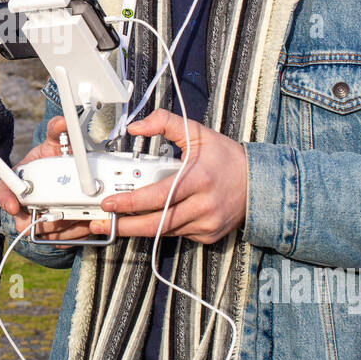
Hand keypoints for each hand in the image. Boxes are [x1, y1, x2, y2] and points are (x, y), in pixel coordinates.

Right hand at [0, 115, 95, 248]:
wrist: (70, 177)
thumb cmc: (56, 159)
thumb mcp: (56, 143)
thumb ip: (57, 132)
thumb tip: (61, 122)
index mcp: (18, 182)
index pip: (3, 191)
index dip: (6, 200)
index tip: (14, 207)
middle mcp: (24, 204)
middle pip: (25, 221)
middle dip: (46, 219)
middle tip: (64, 213)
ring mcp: (38, 220)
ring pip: (46, 233)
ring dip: (65, 227)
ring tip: (82, 214)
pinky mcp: (54, 235)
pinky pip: (61, 242)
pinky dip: (76, 233)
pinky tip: (86, 221)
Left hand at [87, 109, 247, 244]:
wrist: (259, 183)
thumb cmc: (226, 158)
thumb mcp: (197, 132)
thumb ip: (165, 123)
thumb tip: (136, 126)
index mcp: (198, 179)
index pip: (158, 196)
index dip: (130, 202)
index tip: (110, 203)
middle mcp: (203, 205)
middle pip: (157, 222)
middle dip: (125, 225)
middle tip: (101, 223)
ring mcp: (207, 224)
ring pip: (164, 231)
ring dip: (139, 228)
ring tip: (116, 224)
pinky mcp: (208, 235)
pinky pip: (177, 234)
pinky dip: (161, 228)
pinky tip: (147, 221)